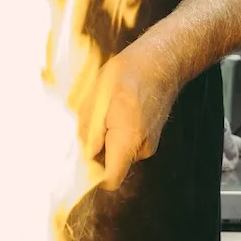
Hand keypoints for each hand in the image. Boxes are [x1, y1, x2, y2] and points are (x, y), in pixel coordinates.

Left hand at [90, 37, 182, 191]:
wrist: (161, 61)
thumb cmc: (127, 74)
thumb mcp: (96, 98)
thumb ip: (88, 132)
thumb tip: (82, 155)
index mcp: (128, 139)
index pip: (110, 179)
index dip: (92, 176)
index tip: (79, 159)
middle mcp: (142, 148)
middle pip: (111, 167)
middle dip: (96, 151)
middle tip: (90, 124)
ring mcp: (148, 145)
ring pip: (118, 154)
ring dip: (106, 140)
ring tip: (105, 112)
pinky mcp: (149, 138)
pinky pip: (126, 145)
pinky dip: (116, 134)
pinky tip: (115, 111)